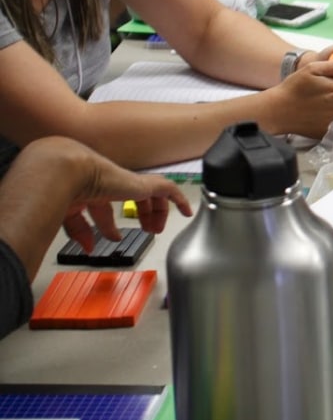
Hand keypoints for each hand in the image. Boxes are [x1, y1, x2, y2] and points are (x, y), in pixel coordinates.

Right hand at [53, 140, 193, 251]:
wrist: (66, 171)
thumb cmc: (60, 189)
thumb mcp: (67, 215)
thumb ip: (78, 231)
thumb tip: (88, 247)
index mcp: (90, 190)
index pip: (104, 208)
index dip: (108, 226)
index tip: (113, 237)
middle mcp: (110, 183)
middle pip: (132, 196)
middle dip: (141, 214)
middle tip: (146, 229)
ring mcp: (126, 182)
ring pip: (150, 193)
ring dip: (156, 211)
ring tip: (158, 228)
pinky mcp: (142, 183)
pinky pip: (168, 189)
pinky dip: (178, 200)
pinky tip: (186, 211)